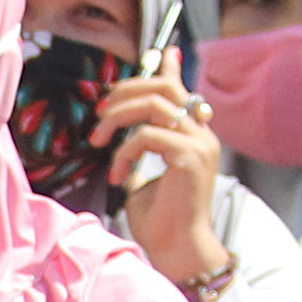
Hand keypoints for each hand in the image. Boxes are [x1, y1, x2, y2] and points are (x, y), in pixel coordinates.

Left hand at [95, 75, 228, 296]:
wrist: (178, 250)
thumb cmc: (160, 220)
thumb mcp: (145, 175)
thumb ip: (142, 148)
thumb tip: (124, 134)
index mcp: (195, 135)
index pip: (183, 90)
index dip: (171, 68)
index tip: (164, 51)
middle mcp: (202, 134)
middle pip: (165, 87)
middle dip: (126, 90)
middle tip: (101, 111)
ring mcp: (199, 143)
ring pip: (155, 104)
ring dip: (118, 117)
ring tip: (99, 140)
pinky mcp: (189, 157)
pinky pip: (147, 135)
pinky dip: (124, 151)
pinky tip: (118, 175)